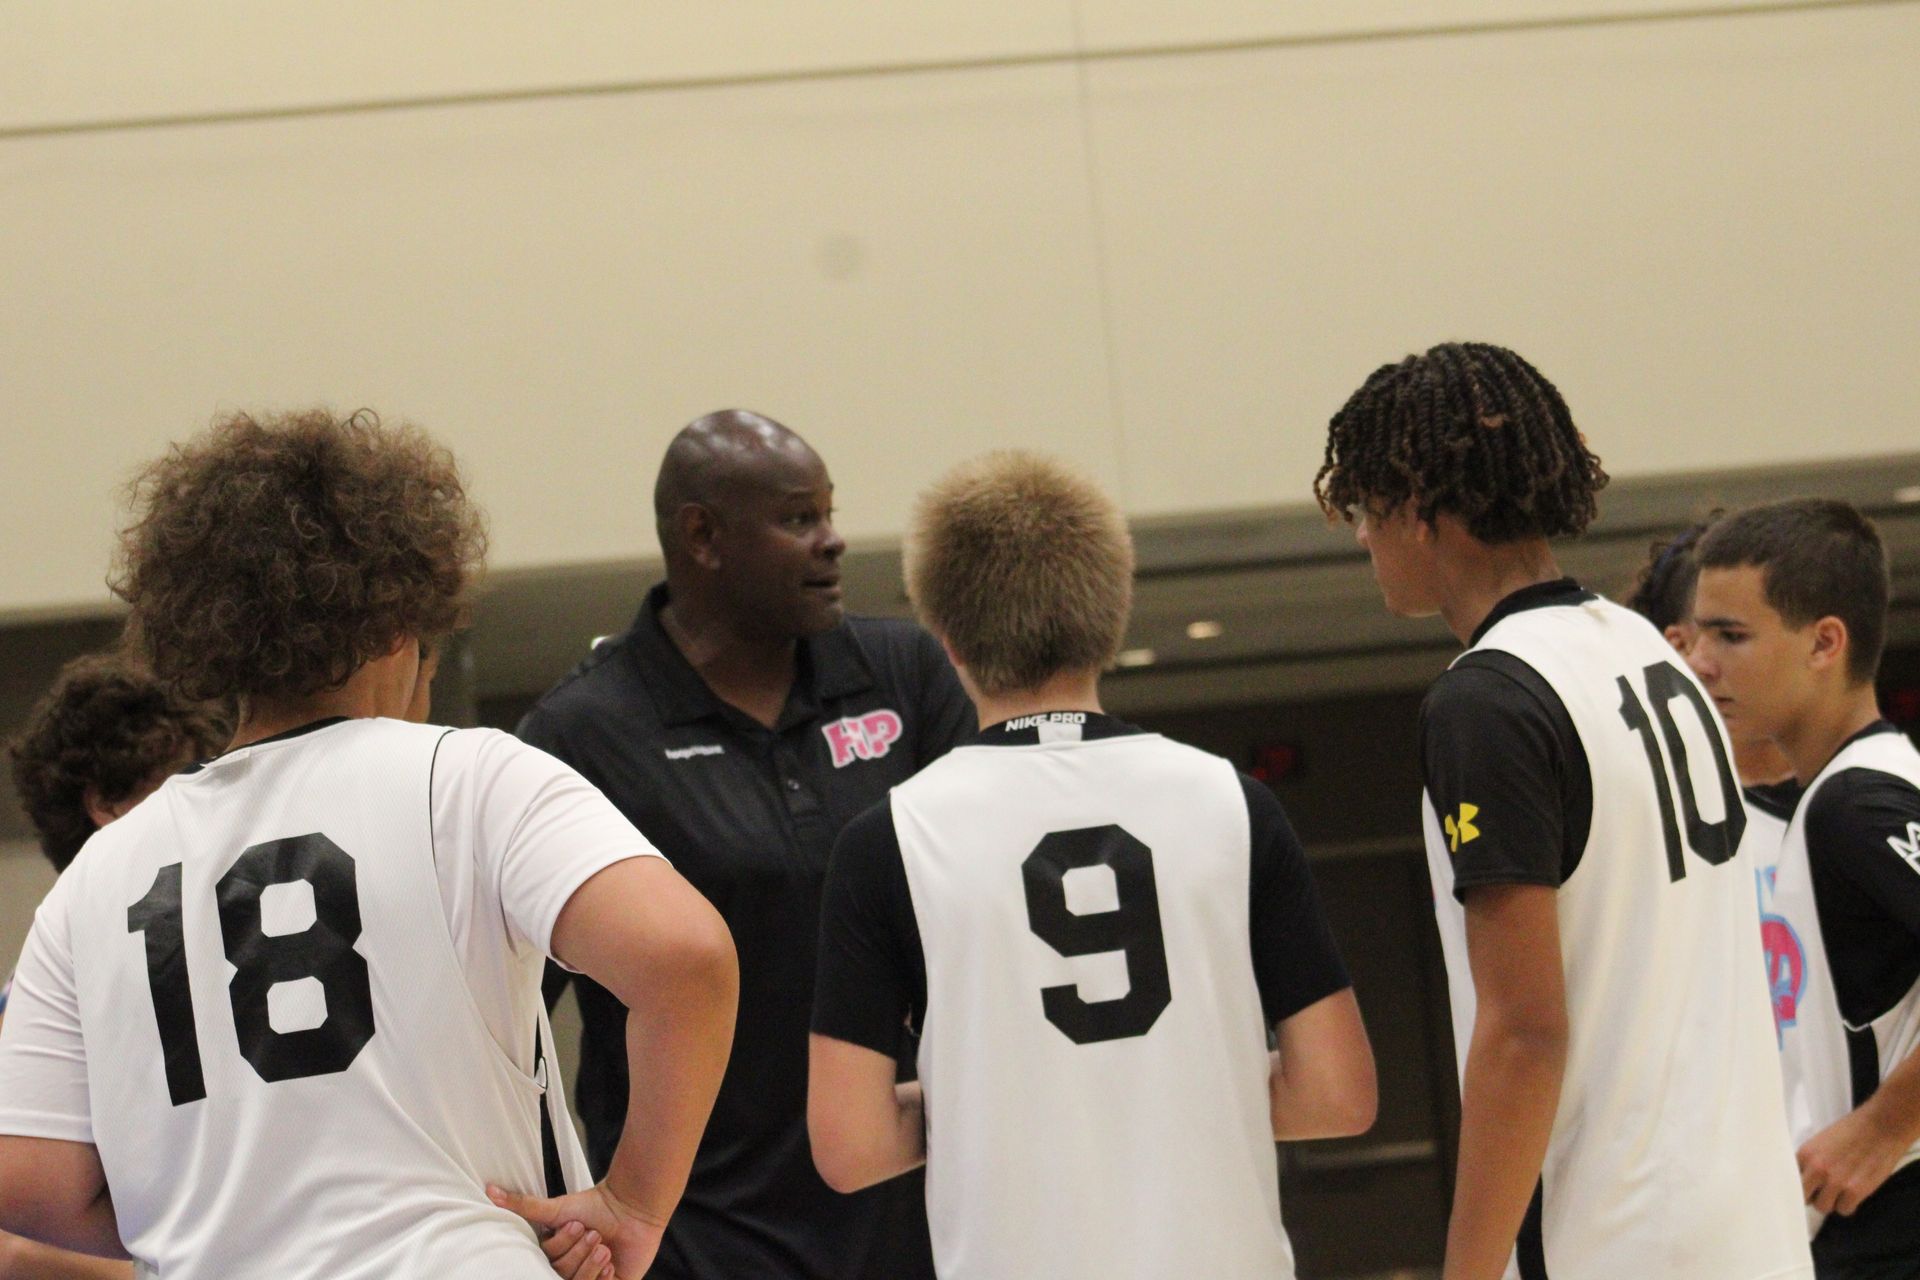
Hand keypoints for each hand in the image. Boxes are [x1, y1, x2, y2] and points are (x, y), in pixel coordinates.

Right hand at [488, 1183, 665, 1279]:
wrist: (633, 1208)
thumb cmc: (596, 1206)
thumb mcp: (556, 1208)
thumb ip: (524, 1205)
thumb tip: (489, 1189)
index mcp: (554, 1257)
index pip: (548, 1262)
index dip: (562, 1246)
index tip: (576, 1224)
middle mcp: (569, 1271)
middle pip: (563, 1274)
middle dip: (579, 1253)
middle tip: (594, 1234)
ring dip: (591, 1265)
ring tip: (605, 1247)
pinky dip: (604, 1279)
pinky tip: (612, 1264)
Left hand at [1798, 1106, 1907, 1216]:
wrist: (1881, 1127)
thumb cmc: (1852, 1129)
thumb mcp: (1821, 1141)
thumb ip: (1812, 1159)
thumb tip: (1806, 1176)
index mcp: (1805, 1154)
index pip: (1791, 1179)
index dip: (1801, 1184)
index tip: (1807, 1187)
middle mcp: (1816, 1169)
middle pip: (1804, 1197)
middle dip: (1813, 1196)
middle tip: (1823, 1192)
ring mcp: (1835, 1182)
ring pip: (1823, 1207)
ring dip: (1831, 1202)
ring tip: (1840, 1192)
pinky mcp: (1855, 1191)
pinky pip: (1844, 1210)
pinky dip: (1848, 1205)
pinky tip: (1853, 1195)